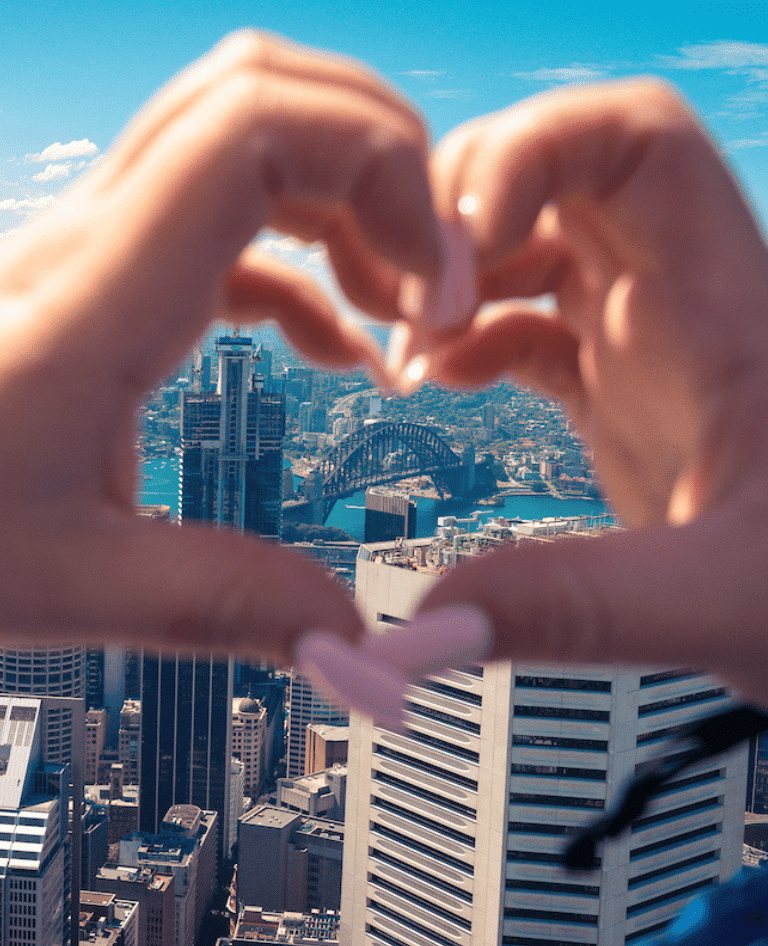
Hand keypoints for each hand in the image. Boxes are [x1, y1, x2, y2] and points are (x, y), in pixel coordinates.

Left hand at [0, 31, 444, 662]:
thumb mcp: (64, 585)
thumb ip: (218, 604)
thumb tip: (346, 634)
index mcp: (89, 300)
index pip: (254, 132)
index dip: (377, 171)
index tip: (432, 286)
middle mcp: (93, 245)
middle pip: (261, 92)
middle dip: (380, 159)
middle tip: (428, 274)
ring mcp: (99, 253)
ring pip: (245, 135)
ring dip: (347, 200)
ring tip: (395, 307)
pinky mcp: (108, 286)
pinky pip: (229, 228)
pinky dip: (308, 268)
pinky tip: (336, 347)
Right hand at [406, 81, 767, 703]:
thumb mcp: (726, 598)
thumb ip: (586, 605)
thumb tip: (437, 620)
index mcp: (723, 306)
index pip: (633, 143)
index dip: (530, 156)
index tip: (458, 250)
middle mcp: (680, 301)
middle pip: (560, 171)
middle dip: (464, 214)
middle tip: (413, 302)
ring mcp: (646, 342)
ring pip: (535, 242)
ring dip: (457, 277)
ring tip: (409, 351)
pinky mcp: (618, 390)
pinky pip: (529, 322)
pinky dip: (472, 337)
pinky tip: (440, 383)